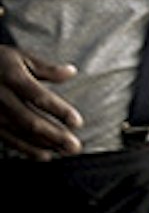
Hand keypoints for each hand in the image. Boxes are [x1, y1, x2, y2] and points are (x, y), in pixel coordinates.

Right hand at [0, 44, 82, 158]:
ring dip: (42, 145)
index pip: (39, 97)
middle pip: (30, 121)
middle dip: (54, 136)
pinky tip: (42, 154)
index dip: (59, 111)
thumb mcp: (20, 57)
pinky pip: (7, 139)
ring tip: (63, 152)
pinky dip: (25, 149)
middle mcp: (1, 98)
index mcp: (13, 78)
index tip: (77, 122)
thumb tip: (71, 72)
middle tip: (74, 146)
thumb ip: (46, 68)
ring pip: (19, 134)